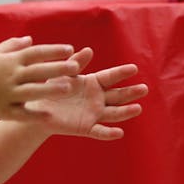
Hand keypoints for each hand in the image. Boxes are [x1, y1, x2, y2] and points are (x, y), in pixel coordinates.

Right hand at [0, 36, 82, 122]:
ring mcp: (7, 94)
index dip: (53, 51)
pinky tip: (50, 116)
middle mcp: (9, 76)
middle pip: (37, 71)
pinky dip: (35, 115)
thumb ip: (13, 46)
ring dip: (50, 90)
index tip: (70, 49)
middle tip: (76, 67)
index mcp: (9, 61)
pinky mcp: (3, 111)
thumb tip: (31, 40)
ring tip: (68, 88)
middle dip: (57, 68)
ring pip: (32, 92)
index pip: (35, 53)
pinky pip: (21, 113)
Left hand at [24, 50, 146, 139]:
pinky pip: (99, 131)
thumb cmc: (52, 89)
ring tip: (138, 108)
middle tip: (144, 89)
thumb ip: (75, 63)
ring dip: (126, 112)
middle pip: (118, 95)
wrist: (39, 110)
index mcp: (93, 83)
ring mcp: (94, 114)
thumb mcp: (63, 74)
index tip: (134, 68)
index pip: (111, 77)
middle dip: (131, 92)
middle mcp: (98, 99)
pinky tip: (119, 133)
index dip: (122, 73)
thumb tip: (88, 49)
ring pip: (113, 113)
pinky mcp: (86, 127)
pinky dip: (109, 133)